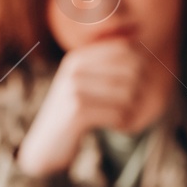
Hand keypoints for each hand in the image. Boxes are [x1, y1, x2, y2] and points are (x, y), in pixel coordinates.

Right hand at [16, 39, 168, 174]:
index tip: (141, 84)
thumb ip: (105, 66)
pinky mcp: (77, 111)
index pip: (125, 48)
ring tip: (125, 116)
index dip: (142, 65)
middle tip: (135, 104)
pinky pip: (118, 113)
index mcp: (78, 58)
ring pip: (128, 92)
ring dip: (133, 108)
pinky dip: (124, 123)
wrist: (45, 145)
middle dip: (141, 88)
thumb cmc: (72, 114)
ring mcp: (74, 88)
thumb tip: (137, 42)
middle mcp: (74, 68)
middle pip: (131, 69)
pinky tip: (118, 127)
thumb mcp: (83, 84)